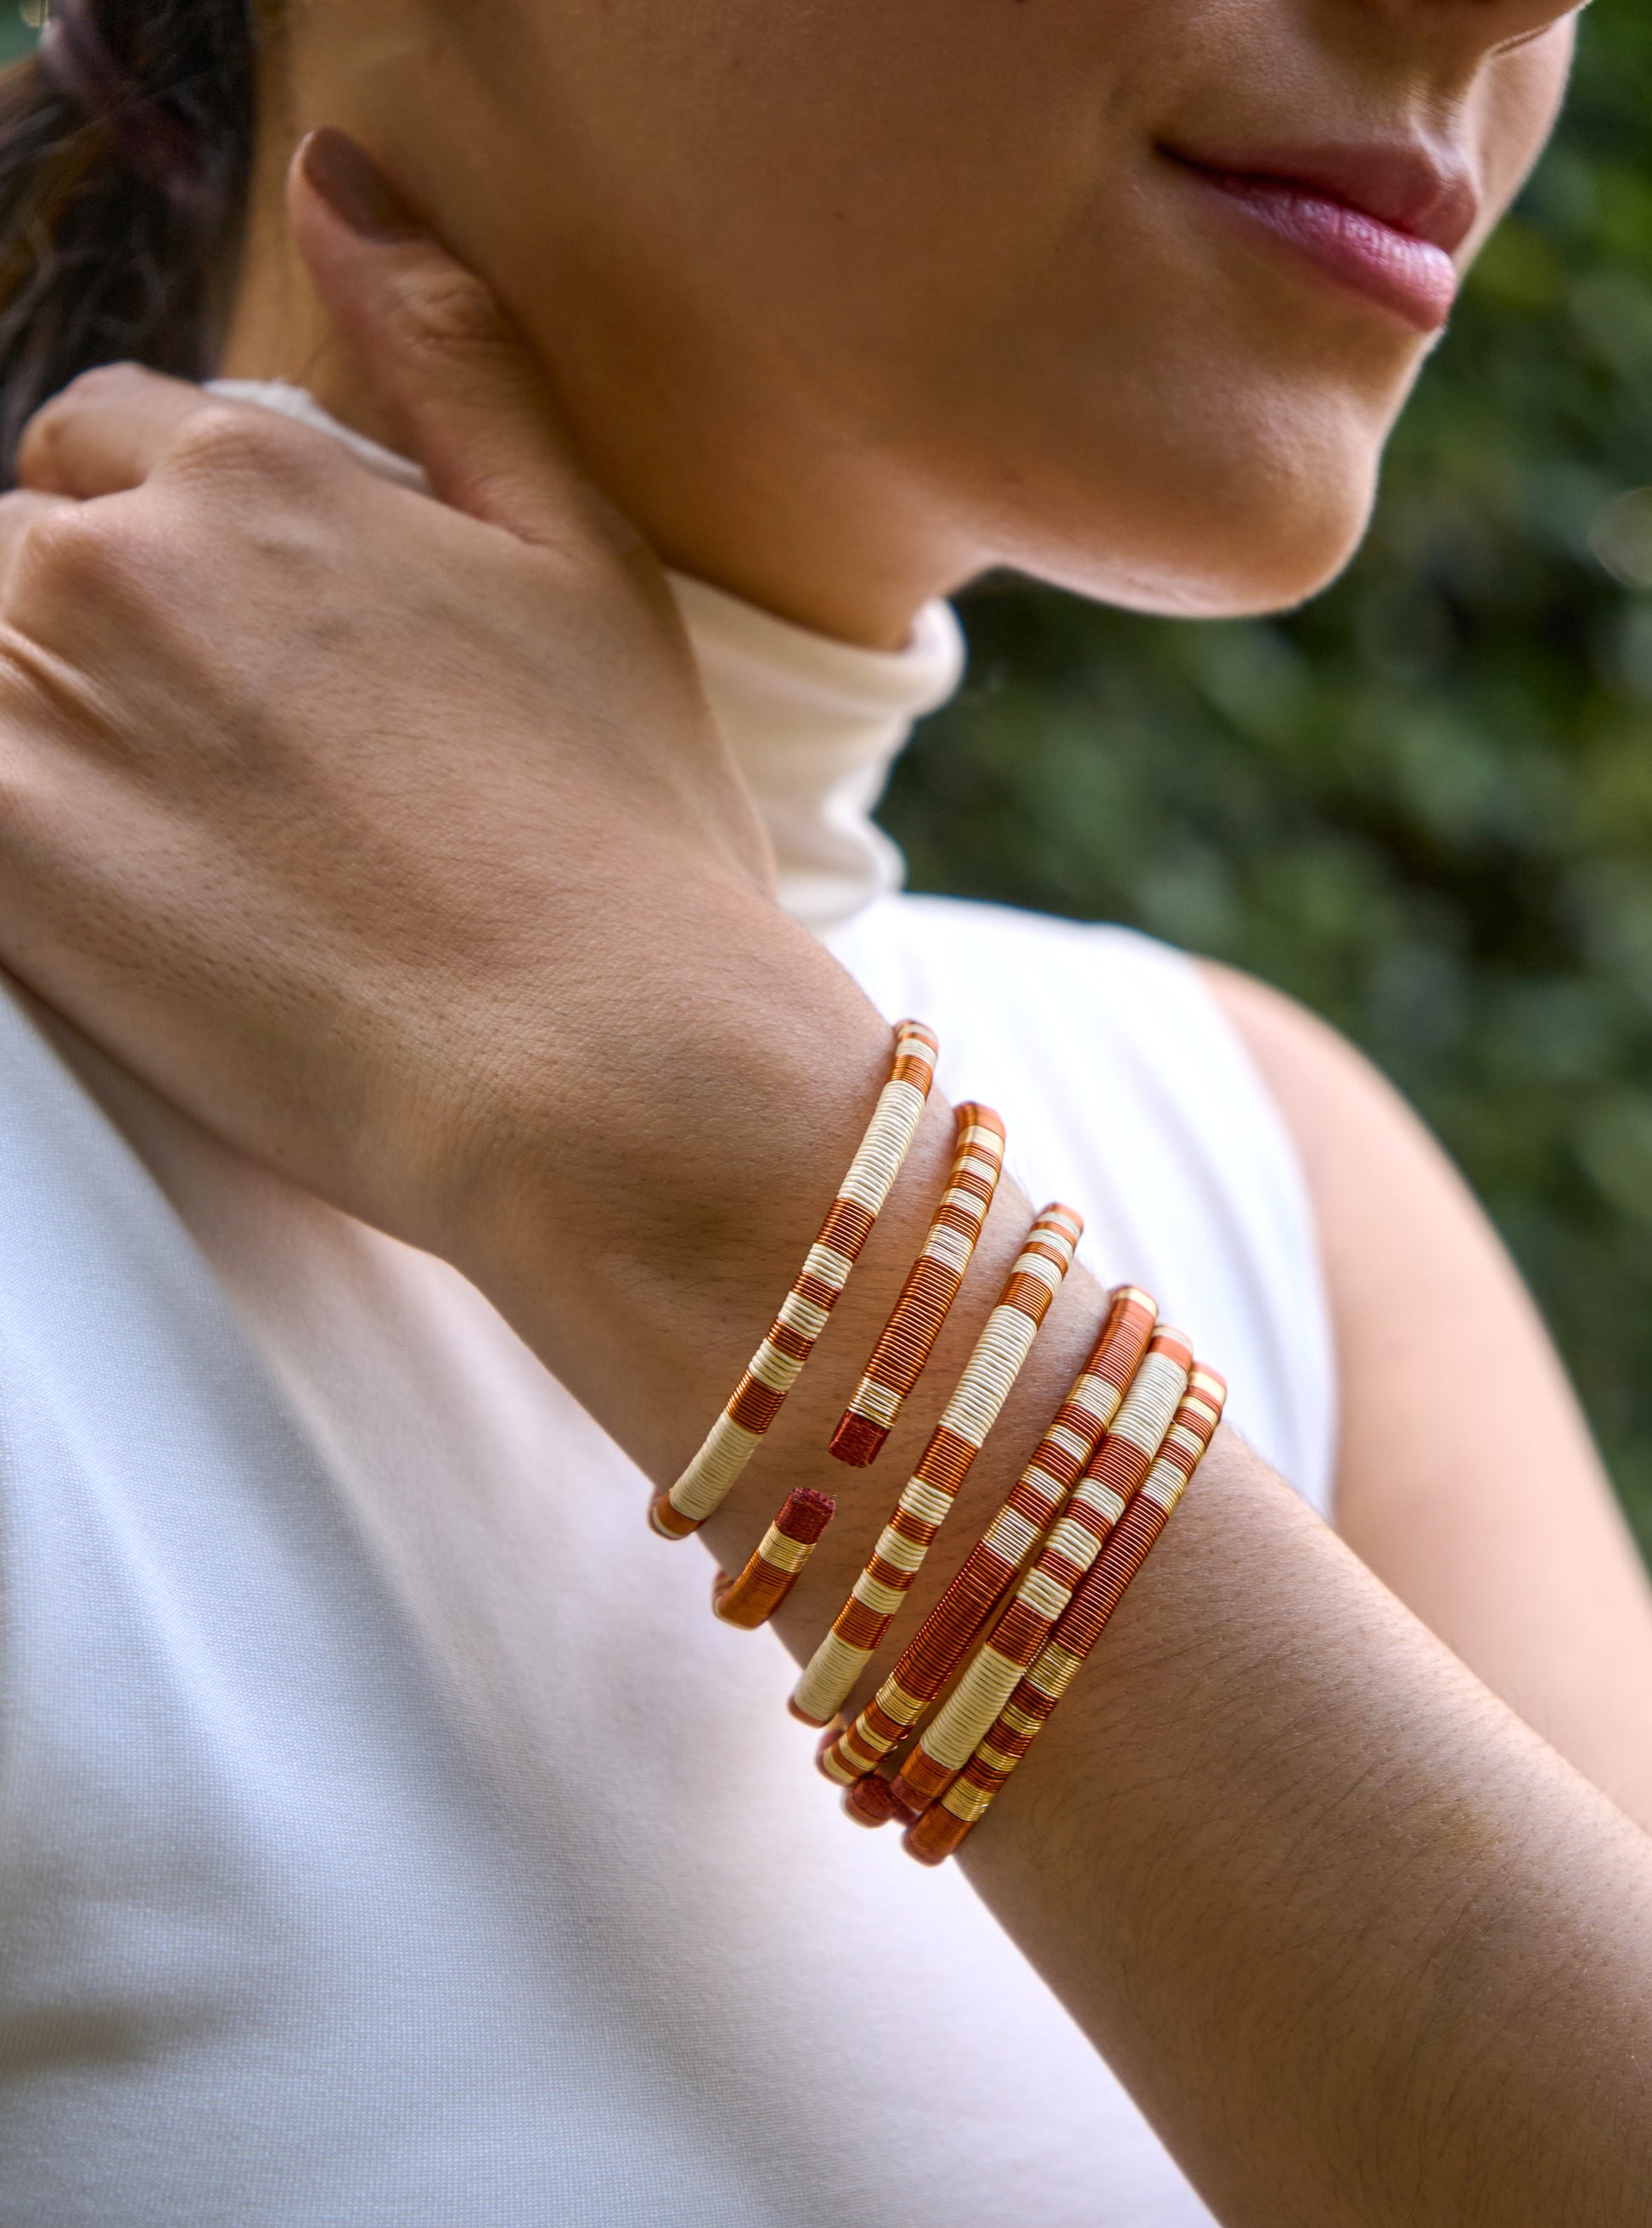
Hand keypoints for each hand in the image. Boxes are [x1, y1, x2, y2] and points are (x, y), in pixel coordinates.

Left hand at [0, 129, 791, 1271]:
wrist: (602, 1073)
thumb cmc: (622, 841)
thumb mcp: (583, 556)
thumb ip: (451, 347)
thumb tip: (339, 170)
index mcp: (258, 468)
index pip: (111, 447)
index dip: (179, 555)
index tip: (253, 681)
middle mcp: (123, 555)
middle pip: (26, 554)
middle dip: (105, 639)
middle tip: (240, 789)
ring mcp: (39, 701)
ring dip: (56, 734)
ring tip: (197, 857)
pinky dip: (30, 823)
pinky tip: (142, 894)